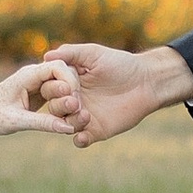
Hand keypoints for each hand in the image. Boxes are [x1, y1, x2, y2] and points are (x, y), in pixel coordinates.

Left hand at [0, 59, 76, 137]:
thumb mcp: (17, 122)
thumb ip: (43, 124)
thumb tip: (69, 128)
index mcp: (28, 75)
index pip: (58, 67)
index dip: (71, 81)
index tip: (74, 101)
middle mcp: (35, 75)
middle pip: (65, 71)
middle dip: (74, 89)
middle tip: (78, 111)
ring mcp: (38, 82)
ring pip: (64, 81)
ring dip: (71, 97)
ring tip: (75, 115)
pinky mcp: (40, 91)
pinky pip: (59, 92)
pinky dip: (65, 102)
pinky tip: (69, 116)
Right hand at [38, 42, 192, 148]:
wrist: (146, 82)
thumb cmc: (120, 64)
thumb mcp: (93, 53)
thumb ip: (71, 53)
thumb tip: (46, 55)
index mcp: (69, 83)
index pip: (49, 89)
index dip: (53, 89)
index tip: (65, 86)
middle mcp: (73, 100)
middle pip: (54, 108)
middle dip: (61, 106)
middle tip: (75, 102)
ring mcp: (84, 116)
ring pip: (65, 124)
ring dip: (70, 122)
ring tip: (85, 116)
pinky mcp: (96, 130)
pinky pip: (81, 139)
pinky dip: (79, 140)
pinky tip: (82, 136)